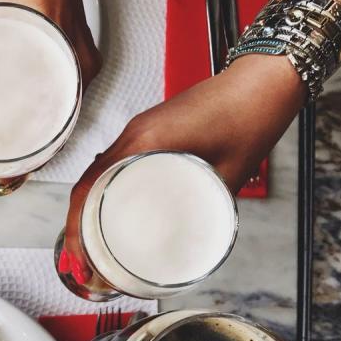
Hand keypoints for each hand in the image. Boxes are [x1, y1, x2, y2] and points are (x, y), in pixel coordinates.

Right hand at [61, 54, 306, 270]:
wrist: (264, 80)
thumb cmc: (251, 115)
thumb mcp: (231, 174)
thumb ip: (209, 205)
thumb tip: (196, 237)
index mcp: (146, 141)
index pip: (90, 185)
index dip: (77, 225)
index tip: (79, 255)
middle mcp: (135, 132)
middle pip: (87, 181)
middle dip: (78, 223)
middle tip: (85, 260)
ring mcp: (140, 128)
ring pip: (98, 172)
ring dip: (89, 206)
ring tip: (95, 241)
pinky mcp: (151, 128)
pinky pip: (116, 161)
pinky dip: (106, 187)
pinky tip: (114, 208)